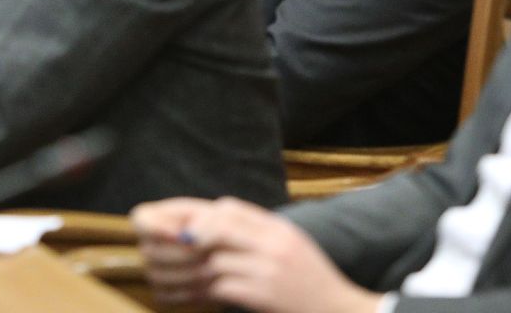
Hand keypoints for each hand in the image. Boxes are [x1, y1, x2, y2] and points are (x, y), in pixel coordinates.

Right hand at [133, 198, 216, 304]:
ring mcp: (153, 271)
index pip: (141, 221)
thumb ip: (206, 221)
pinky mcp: (163, 293)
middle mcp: (148, 246)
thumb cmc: (223, 227)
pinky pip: (169, 295)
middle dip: (184, 253)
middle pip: (151, 252)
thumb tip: (190, 238)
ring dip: (192, 272)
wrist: (231, 253)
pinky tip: (210, 282)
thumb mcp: (220, 215)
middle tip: (209, 252)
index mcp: (155, 219)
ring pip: (161, 276)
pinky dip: (191, 290)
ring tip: (215, 266)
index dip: (158, 228)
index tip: (180, 233)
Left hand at [134, 197, 380, 312]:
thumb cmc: (310, 279)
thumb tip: (214, 222)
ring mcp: (269, 269)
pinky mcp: (264, 295)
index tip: (181, 226)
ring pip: (216, 261)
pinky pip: (224, 287)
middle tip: (173, 248)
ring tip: (185, 277)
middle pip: (218, 229)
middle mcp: (273, 243)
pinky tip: (204, 296)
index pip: (229, 208)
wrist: (337, 309)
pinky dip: (211, 292)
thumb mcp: (288, 244)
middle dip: (192, 238)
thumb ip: (256, 231)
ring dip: (199, 271)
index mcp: (277, 228)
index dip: (200, 215)